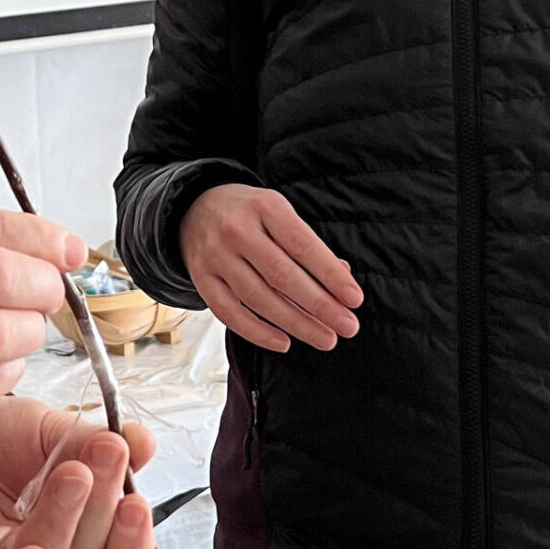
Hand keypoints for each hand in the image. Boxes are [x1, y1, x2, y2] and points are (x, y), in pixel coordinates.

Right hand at [180, 182, 361, 352]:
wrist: (195, 208)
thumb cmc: (250, 214)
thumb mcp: (280, 213)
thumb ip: (308, 245)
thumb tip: (341, 280)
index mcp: (265, 207)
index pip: (303, 245)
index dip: (330, 275)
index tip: (354, 299)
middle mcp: (237, 230)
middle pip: (282, 276)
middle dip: (320, 306)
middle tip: (347, 327)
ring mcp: (216, 256)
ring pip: (258, 298)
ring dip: (296, 323)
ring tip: (325, 338)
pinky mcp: (201, 279)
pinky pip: (229, 313)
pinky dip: (257, 332)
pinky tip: (283, 342)